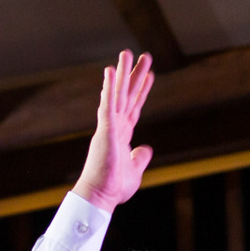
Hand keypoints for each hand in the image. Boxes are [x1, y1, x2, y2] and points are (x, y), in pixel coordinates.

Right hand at [72, 51, 154, 212]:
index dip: (142, 91)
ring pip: (117, 94)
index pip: (134, 108)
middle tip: (145, 56)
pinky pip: (107, 105)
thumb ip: (140, 158)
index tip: (149, 76)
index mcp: (122, 135)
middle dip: (136, 75)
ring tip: (128, 52)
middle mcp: (115, 127)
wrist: (100, 197)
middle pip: (127, 95)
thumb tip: (146, 148)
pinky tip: (110, 70)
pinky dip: (108, 87)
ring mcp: (109, 127)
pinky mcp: (104, 130)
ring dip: (123, 72)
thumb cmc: (113, 188)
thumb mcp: (134, 172)